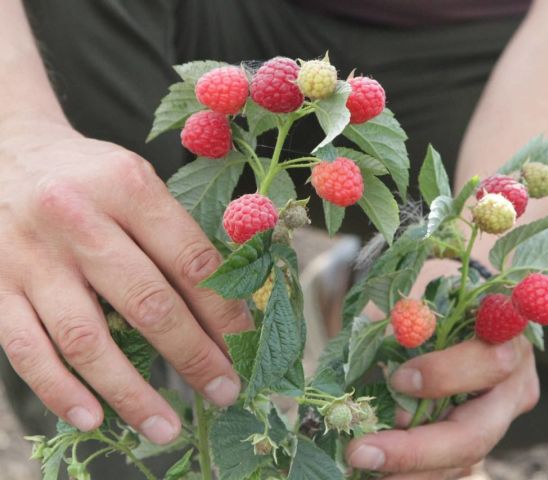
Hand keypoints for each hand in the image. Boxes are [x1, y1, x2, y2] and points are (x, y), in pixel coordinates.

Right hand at [0, 119, 249, 442]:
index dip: (225, 312)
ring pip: (87, 339)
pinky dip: (60, 390)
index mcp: (128, 187)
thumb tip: (230, 303)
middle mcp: (77, 219)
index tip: (246, 348)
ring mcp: (30, 257)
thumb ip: (177, 232)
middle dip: (193, 356)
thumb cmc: (88, 175)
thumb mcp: (136, 181)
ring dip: (131, 392)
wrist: (2, 151)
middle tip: (224, 392)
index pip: (191, 261)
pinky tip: (92, 417)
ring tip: (166, 427)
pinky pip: (27, 349)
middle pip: (147, 303)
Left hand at [347, 260, 538, 477]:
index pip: (490, 362)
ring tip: (362, 464)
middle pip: (478, 433)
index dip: (446, 375)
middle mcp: (515, 383)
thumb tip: (383, 375)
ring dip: (409, 469)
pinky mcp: (481, 434)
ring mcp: (501, 416)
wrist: (454, 303)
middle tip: (361, 453)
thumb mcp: (420, 293)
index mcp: (509, 334)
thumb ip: (405, 326)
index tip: (397, 378)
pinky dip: (413, 470)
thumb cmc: (436, 288)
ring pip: (462, 460)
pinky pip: (450, 465)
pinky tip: (378, 471)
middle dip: (416, 450)